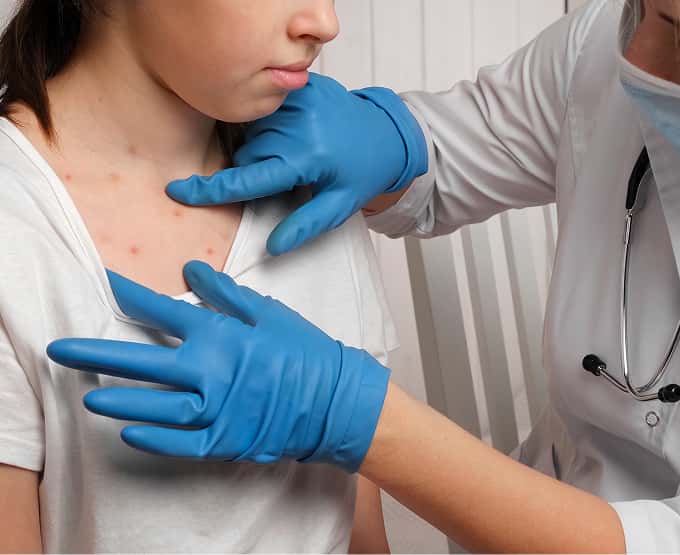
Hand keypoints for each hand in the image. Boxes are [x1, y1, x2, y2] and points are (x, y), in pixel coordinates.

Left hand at [46, 261, 390, 472]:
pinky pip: (180, 444)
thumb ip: (225, 293)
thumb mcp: (268, 313)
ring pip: (154, 407)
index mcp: (220, 335)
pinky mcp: (224, 440)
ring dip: (119, 400)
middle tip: (60, 349)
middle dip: (96, 353)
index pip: (162, 311)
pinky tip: (128, 433)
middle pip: (141, 361)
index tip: (104, 283)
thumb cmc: (305, 351)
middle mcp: (210, 372)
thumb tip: (190, 268)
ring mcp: (215, 410)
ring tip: (89, 396)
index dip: (129, 295)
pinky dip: (153, 440)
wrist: (336, 399)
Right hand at [166, 74, 427, 254]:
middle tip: (289, 174)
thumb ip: (305, 226)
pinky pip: (264, 109)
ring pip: (252, 132)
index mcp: (307, 158)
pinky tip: (294, 131)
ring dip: (262, 146)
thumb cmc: (361, 173)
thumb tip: (273, 247)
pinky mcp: (300, 86)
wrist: (387, 133)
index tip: (177, 191)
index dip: (210, 189)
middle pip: (247, 155)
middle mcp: (299, 125)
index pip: (248, 178)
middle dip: (256, 170)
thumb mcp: (339, 205)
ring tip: (295, 151)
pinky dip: (270, 124)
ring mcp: (298, 100)